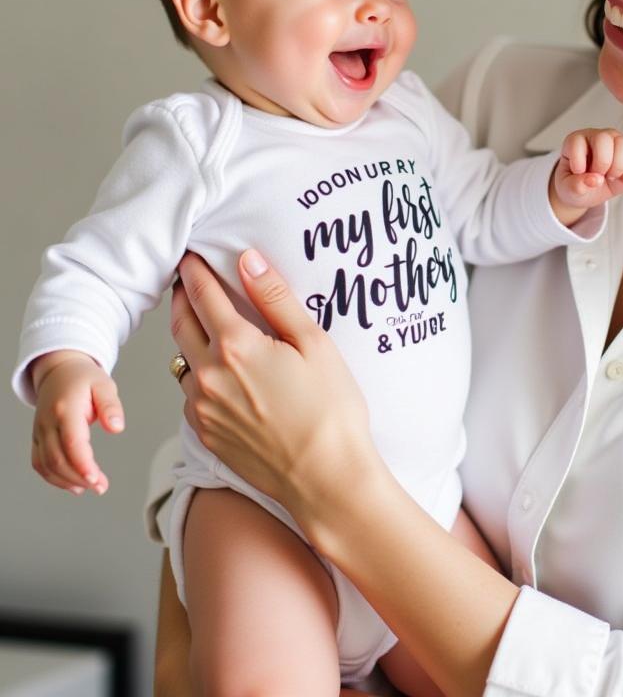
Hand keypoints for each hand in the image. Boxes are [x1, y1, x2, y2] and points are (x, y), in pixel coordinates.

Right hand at [31, 350, 123, 494]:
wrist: (59, 371)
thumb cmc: (83, 378)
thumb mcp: (104, 385)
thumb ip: (111, 406)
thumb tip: (117, 427)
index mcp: (66, 409)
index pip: (71, 442)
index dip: (82, 464)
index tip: (96, 479)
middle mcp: (48, 422)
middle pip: (58, 458)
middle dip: (79, 477)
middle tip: (101, 487)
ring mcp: (40, 431)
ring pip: (47, 465)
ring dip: (67, 481)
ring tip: (91, 487)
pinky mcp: (38, 438)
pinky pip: (40, 463)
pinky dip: (54, 478)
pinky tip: (73, 485)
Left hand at [171, 250, 378, 528]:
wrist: (325, 478)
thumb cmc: (330, 410)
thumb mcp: (314, 343)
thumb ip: (276, 299)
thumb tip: (249, 261)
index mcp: (236, 346)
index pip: (204, 295)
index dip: (196, 271)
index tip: (192, 257)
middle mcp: (208, 375)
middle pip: (180, 324)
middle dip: (182, 298)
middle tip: (188, 281)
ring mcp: (202, 408)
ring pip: (182, 362)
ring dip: (188, 339)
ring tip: (205, 328)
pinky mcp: (206, 435)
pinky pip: (190, 395)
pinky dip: (198, 377)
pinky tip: (220, 376)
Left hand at [549, 128, 622, 224]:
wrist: (586, 193)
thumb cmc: (573, 185)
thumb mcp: (567, 189)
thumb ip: (575, 185)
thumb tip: (596, 180)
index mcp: (576, 141)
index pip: (579, 141)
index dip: (579, 161)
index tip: (578, 174)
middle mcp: (598, 137)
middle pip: (608, 138)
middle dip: (605, 164)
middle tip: (600, 176)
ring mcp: (616, 143)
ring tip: (613, 178)